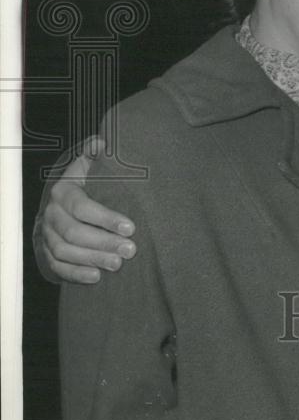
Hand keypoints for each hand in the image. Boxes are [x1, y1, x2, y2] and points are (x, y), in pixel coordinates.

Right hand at [33, 137, 136, 283]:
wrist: (63, 202)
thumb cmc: (87, 183)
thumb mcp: (90, 166)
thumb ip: (96, 156)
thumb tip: (101, 142)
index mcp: (63, 191)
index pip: (82, 207)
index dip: (106, 218)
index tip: (131, 227)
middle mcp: (51, 213)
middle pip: (74, 232)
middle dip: (104, 242)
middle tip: (130, 250)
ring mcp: (47, 234)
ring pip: (66, 252)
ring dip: (93, 259)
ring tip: (118, 264)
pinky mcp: (47, 252)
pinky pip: (58, 266)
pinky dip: (76, 273)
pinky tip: (96, 277)